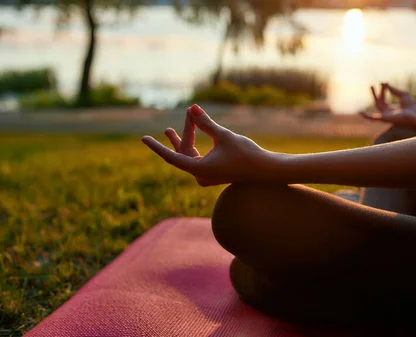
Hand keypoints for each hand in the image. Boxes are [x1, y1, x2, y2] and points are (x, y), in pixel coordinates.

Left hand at [142, 104, 273, 186]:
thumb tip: (193, 108)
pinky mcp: (213, 174)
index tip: (143, 139)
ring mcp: (206, 176)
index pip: (171, 157)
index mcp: (199, 169)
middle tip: (184, 115)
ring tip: (168, 130)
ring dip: (185, 140)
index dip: (156, 146)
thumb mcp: (224, 136)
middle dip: (183, 133)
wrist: (266, 171)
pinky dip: (194, 146)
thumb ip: (206, 123)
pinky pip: (197, 159)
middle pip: (183, 152)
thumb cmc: (247, 153)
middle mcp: (200, 175)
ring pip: (189, 156)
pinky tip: (191, 137)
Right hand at [360, 83, 415, 125]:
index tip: (383, 82)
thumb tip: (387, 84)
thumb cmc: (412, 106)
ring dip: (374, 95)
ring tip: (371, 86)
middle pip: (379, 101)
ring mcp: (386, 116)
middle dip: (376, 93)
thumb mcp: (403, 94)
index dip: (383, 90)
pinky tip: (360, 112)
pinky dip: (366, 116)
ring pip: (377, 105)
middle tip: (372, 85)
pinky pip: (373, 118)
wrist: (415, 114)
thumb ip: (394, 90)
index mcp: (392, 109)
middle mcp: (388, 113)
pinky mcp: (384, 118)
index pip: (384, 99)